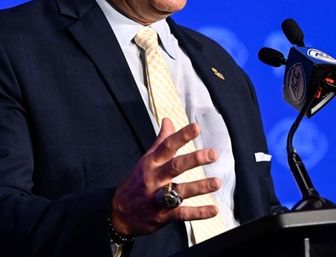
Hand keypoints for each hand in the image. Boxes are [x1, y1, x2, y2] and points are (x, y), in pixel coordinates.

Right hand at [110, 118, 220, 235]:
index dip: (182, 136)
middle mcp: (154, 178)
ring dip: (200, 187)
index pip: (167, 146)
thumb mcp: (146, 160)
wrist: (119, 213)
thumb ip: (161, 141)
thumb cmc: (137, 182)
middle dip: (194, 159)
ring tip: (216, 182)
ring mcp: (158, 197)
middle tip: (212, 154)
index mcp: (151, 163)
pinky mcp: (162, 215)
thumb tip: (168, 120)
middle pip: (175, 166)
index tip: (196, 127)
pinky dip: (199, 213)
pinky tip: (213, 210)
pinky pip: (182, 213)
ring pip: (180, 191)